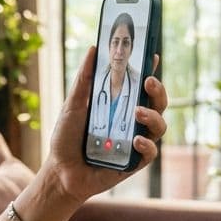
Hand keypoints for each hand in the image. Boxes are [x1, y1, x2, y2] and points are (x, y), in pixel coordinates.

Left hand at [43, 45, 168, 205]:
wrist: (60, 171)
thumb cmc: (66, 137)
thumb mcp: (73, 105)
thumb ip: (84, 80)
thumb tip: (92, 49)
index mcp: (121, 105)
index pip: (141, 85)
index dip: (150, 70)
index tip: (152, 55)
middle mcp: (133, 122)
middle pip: (158, 103)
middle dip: (158, 90)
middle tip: (148, 81)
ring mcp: (136, 142)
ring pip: (160, 125)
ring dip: (153, 116)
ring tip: (138, 112)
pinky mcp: (135, 162)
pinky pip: (150, 152)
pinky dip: (146, 145)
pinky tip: (136, 141)